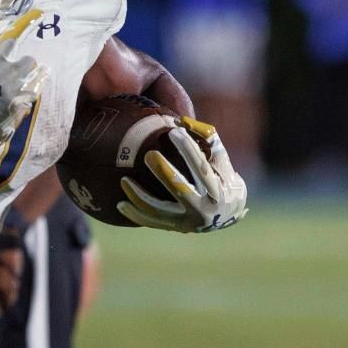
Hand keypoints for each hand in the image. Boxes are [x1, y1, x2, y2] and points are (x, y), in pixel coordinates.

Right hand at [0, 8, 50, 181]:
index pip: (13, 34)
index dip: (27, 22)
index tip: (38, 13)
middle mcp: (8, 68)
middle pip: (27, 59)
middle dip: (26, 62)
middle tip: (22, 61)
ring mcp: (18, 84)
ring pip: (34, 71)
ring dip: (32, 73)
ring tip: (28, 77)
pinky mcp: (24, 99)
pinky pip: (37, 88)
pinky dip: (36, 87)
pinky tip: (33, 88)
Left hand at [117, 120, 247, 233]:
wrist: (227, 215)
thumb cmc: (222, 177)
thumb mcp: (221, 158)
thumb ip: (208, 137)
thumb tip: (183, 120)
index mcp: (218, 189)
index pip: (201, 167)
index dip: (188, 149)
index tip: (174, 131)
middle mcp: (204, 208)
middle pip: (180, 189)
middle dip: (163, 171)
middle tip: (148, 155)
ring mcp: (188, 221)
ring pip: (159, 211)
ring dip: (140, 196)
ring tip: (124, 180)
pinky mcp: (176, 227)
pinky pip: (151, 222)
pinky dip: (135, 214)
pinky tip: (120, 204)